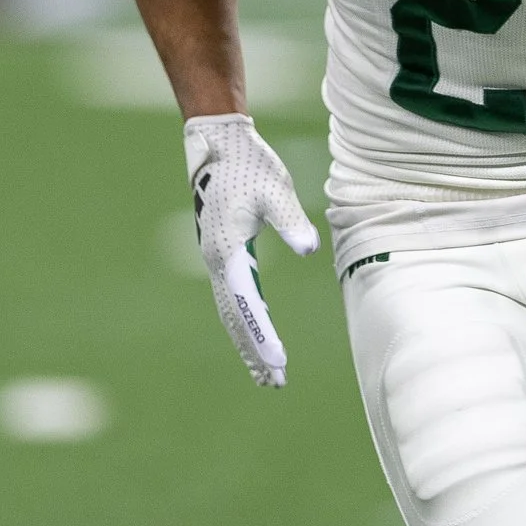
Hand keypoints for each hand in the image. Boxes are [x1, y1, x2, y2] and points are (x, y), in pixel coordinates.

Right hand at [183, 114, 320, 386]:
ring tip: (264, 373)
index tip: (278, 361)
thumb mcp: (275, 189)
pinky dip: (244, 319)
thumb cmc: (248, 163)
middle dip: (254, 350)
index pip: (247, 304)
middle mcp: (216, 260)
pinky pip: (232, 296)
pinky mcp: (222, 252)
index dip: (262, 335)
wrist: (217, 142)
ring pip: (231, 310)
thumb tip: (309, 247)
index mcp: (226, 251)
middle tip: (275, 382)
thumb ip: (291, 220)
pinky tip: (256, 333)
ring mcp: (216, 258)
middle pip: (235, 316)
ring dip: (247, 340)